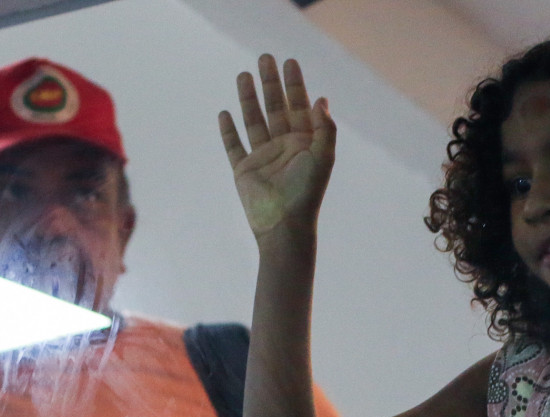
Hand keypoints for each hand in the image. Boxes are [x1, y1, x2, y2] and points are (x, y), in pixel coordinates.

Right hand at [218, 55, 335, 241]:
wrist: (284, 225)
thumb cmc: (307, 194)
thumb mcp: (323, 158)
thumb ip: (325, 129)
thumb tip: (322, 100)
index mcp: (304, 143)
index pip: (299, 106)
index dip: (294, 84)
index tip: (289, 62)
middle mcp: (283, 147)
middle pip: (275, 107)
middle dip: (270, 83)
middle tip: (265, 58)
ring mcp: (262, 157)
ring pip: (253, 121)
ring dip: (248, 98)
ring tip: (243, 75)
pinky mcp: (244, 171)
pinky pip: (234, 146)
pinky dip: (228, 131)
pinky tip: (224, 113)